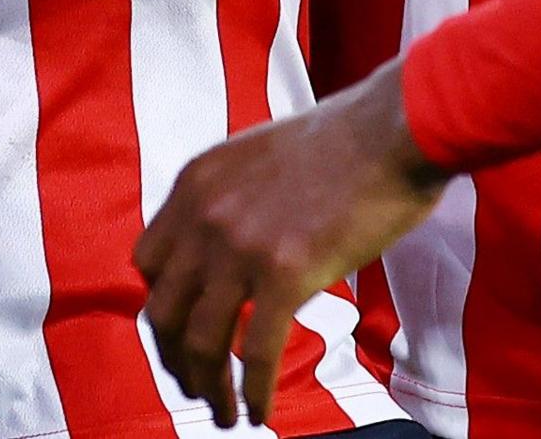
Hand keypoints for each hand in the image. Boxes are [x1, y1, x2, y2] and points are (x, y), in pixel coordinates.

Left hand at [134, 69, 450, 425]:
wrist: (393, 129)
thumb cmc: (344, 141)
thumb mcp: (257, 157)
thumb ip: (231, 200)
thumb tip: (232, 249)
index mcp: (194, 183)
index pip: (148, 263)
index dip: (163, 307)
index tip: (182, 334)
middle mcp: (203, 215)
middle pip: (163, 310)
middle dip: (175, 359)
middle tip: (196, 387)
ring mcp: (240, 245)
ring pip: (200, 341)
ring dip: (208, 388)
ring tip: (224, 413)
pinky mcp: (285, 273)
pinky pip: (254, 352)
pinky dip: (253, 392)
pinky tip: (260, 413)